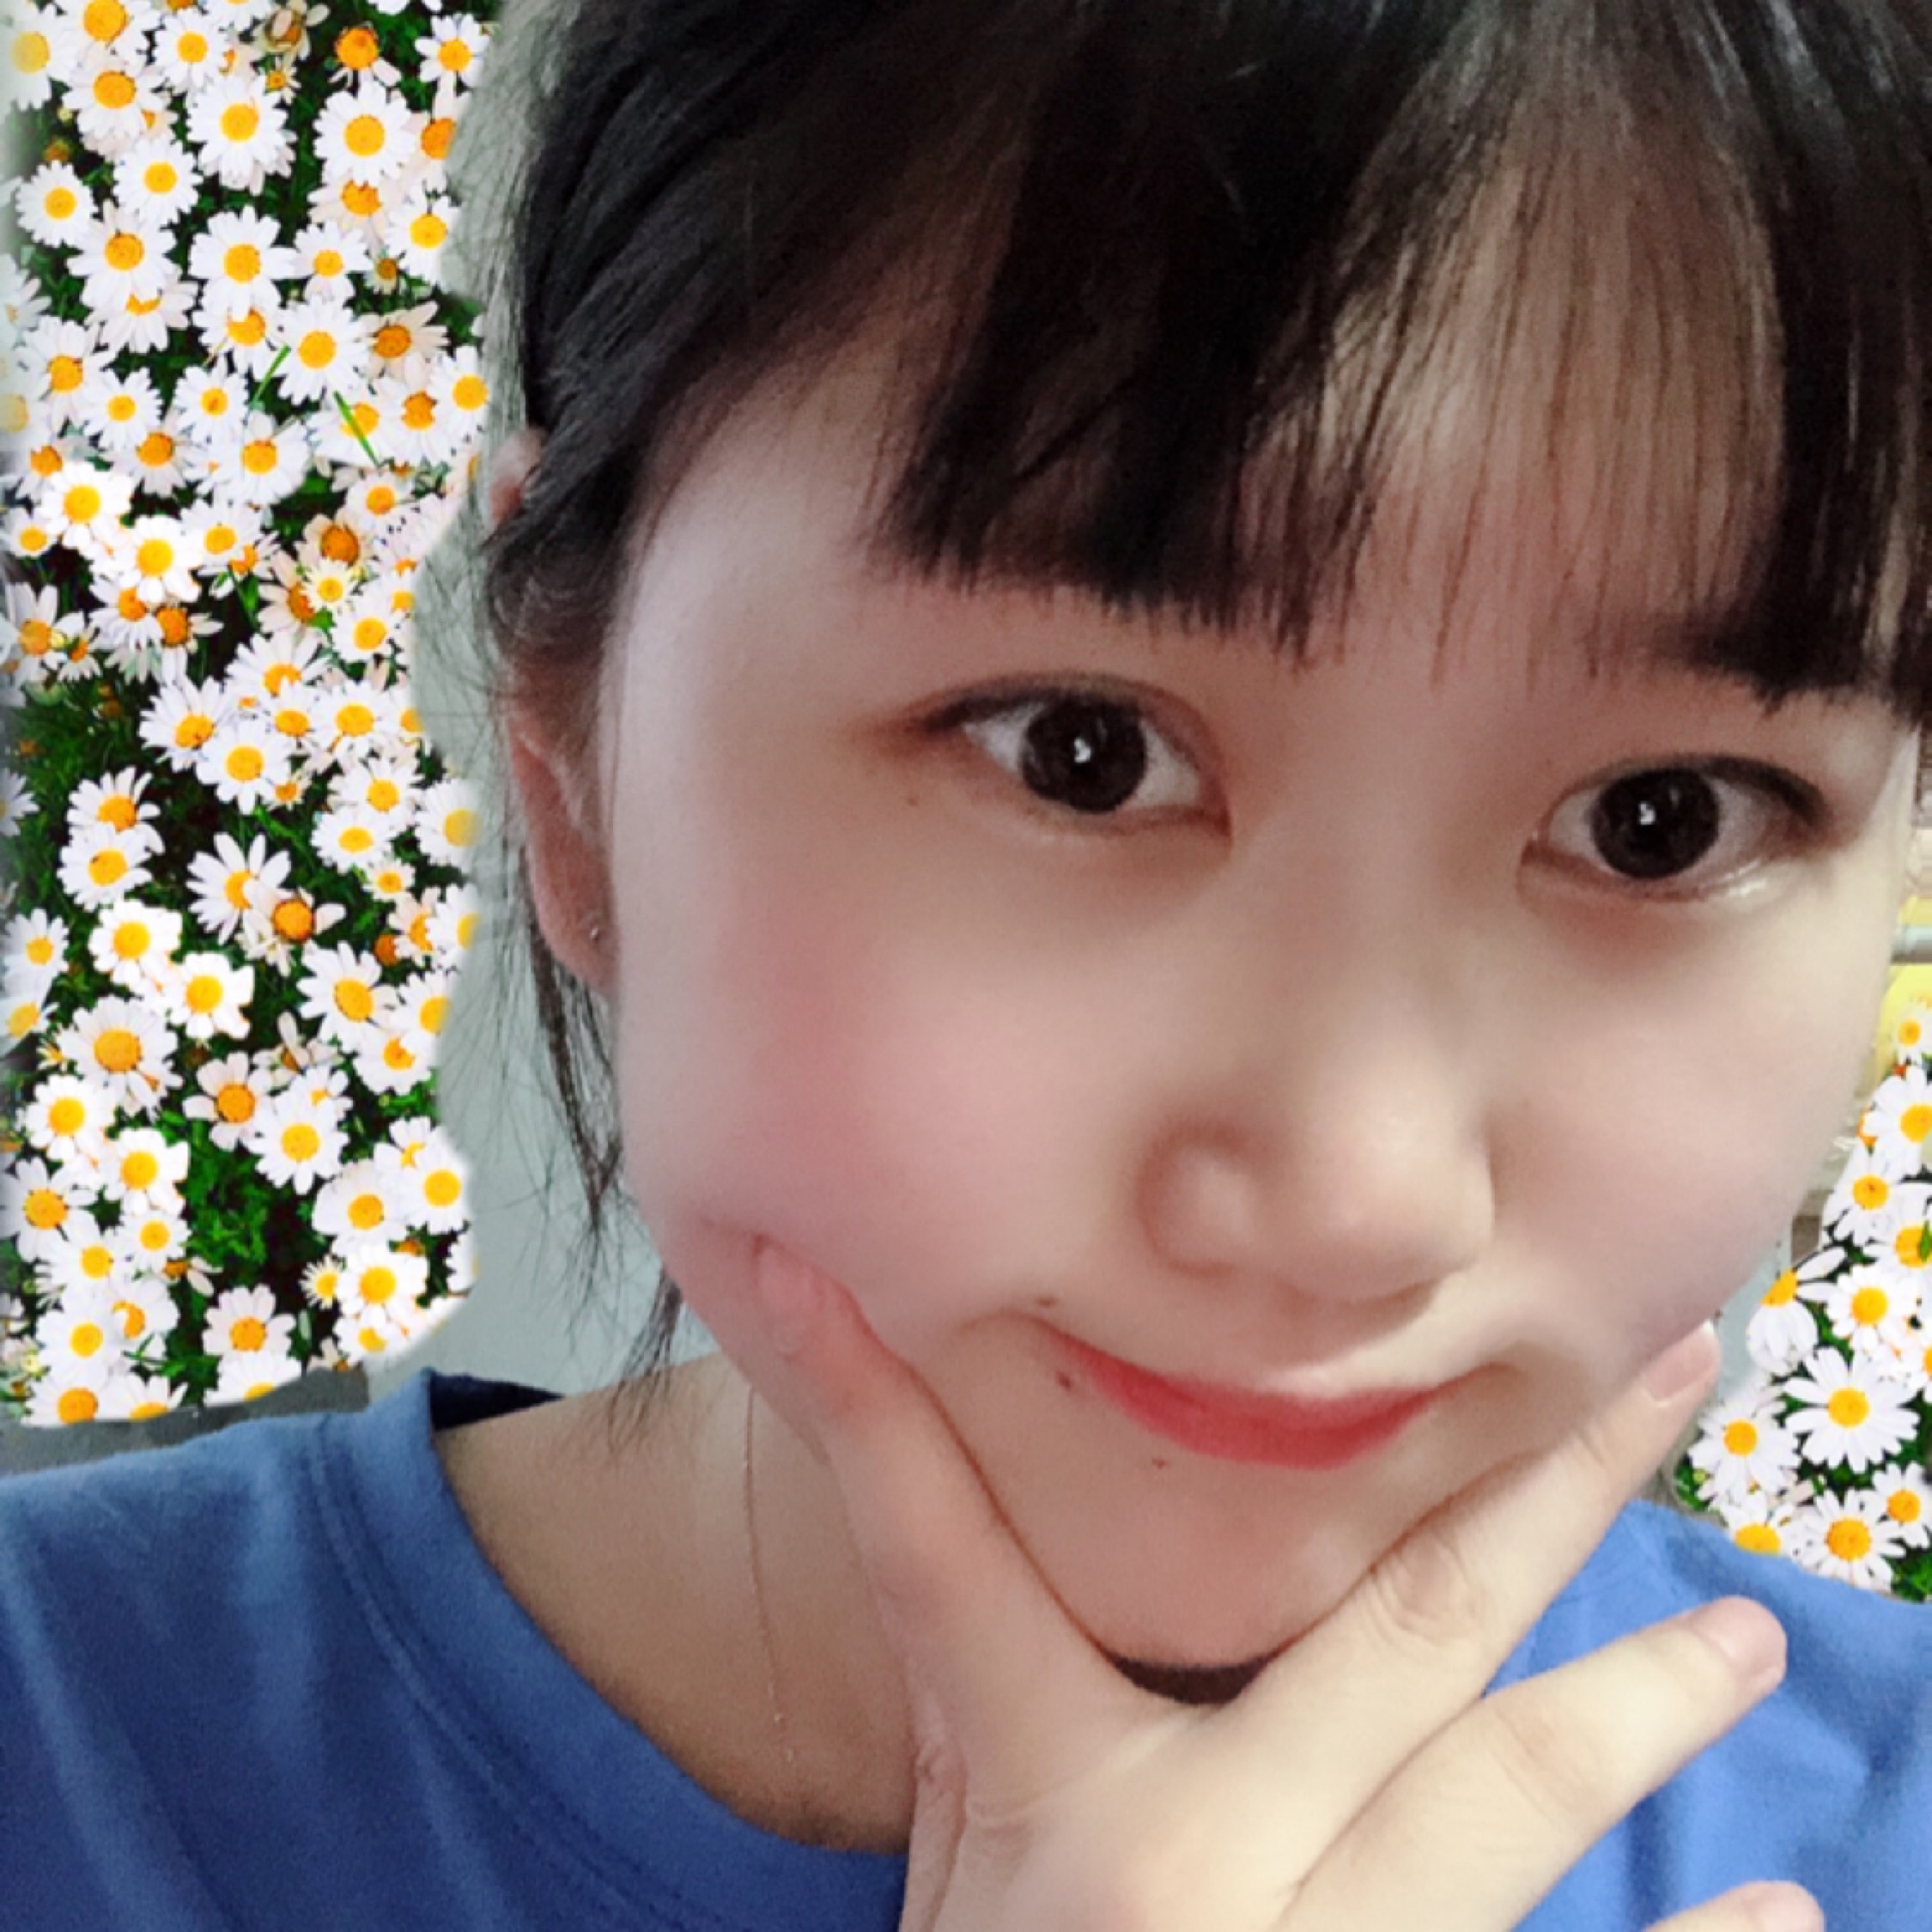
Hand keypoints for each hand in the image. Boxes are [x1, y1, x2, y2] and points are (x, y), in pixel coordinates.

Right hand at [751, 1241, 1821, 1931]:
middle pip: (1389, 1630)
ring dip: (1641, 1701)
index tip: (809, 1269)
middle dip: (1539, 1488)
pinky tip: (1797, 1915)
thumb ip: (996, 1706)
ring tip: (1750, 1637)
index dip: (863, 1399)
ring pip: (1507, 1794)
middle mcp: (1191, 1863)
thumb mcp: (967, 1850)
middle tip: (1681, 1364)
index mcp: (1048, 1792)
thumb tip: (1004, 1528)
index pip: (937, 1548)